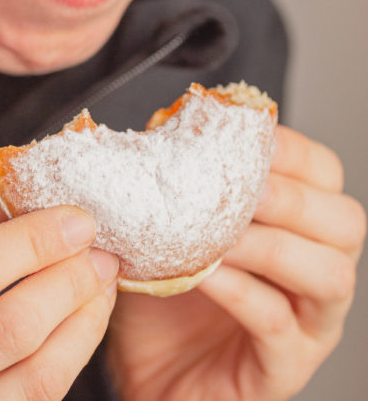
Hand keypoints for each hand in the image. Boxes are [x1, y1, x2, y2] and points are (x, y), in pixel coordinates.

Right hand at [0, 203, 117, 400]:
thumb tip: (24, 205)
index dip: (32, 241)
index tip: (75, 218)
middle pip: (8, 328)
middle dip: (67, 281)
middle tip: (100, 249)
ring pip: (32, 379)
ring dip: (81, 324)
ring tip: (102, 284)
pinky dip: (66, 362)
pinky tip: (80, 328)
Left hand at [106, 124, 365, 400]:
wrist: (145, 369)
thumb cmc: (167, 293)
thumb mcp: (169, 222)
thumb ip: (176, 176)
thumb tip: (161, 122)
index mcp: (301, 224)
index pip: (324, 173)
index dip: (293, 149)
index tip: (249, 135)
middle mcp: (319, 270)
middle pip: (345, 221)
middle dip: (294, 197)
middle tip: (245, 189)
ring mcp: (310, 323)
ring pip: (330, 275)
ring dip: (273, 245)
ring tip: (223, 234)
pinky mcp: (284, 366)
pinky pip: (277, 324)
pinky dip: (241, 290)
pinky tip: (205, 273)